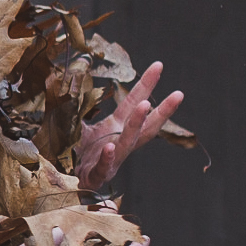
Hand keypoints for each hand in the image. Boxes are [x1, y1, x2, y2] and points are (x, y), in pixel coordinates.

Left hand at [74, 61, 183, 188]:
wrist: (67, 179)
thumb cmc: (78, 152)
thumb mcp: (81, 125)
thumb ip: (83, 108)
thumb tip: (79, 82)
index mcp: (115, 127)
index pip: (133, 102)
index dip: (146, 85)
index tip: (158, 66)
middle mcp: (118, 142)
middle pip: (144, 125)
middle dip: (162, 111)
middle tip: (178, 95)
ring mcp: (110, 160)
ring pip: (127, 143)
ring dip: (136, 125)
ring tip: (144, 107)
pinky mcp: (96, 176)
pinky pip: (103, 167)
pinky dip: (108, 158)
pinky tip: (110, 148)